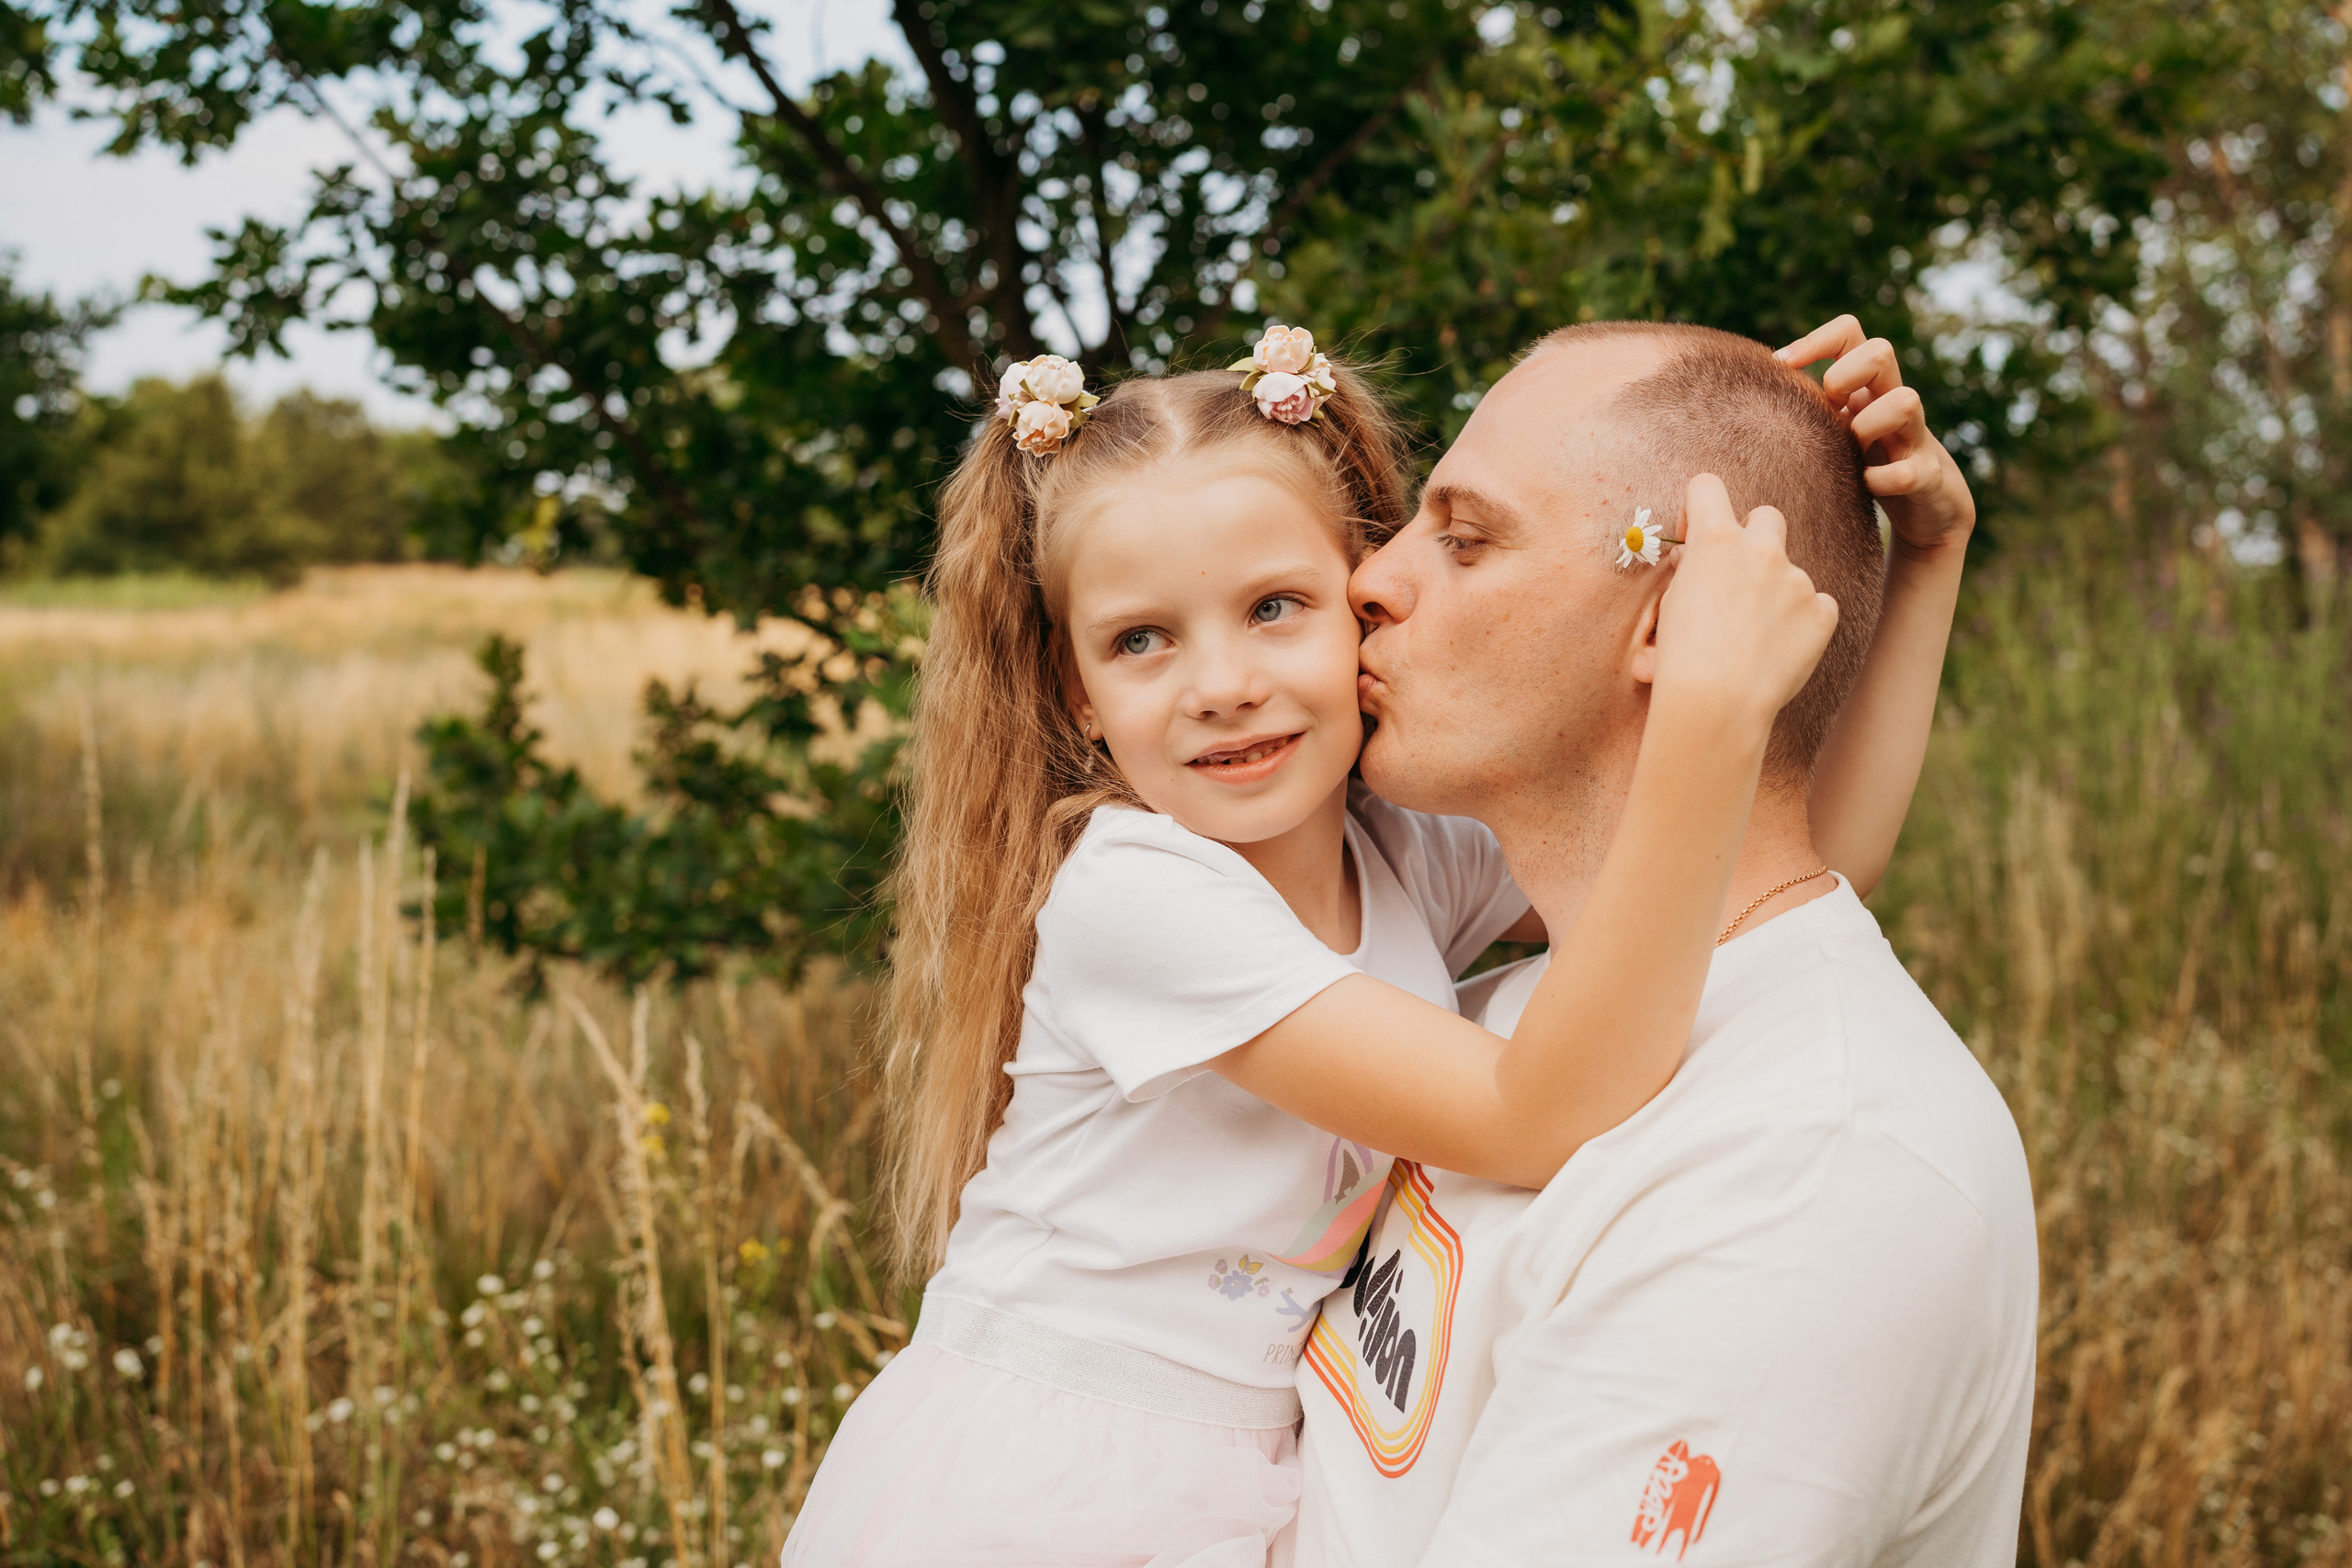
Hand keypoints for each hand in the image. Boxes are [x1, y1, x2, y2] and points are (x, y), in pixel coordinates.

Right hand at [1654, 474, 1838, 720]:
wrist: (1717, 702)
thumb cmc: (1681, 657)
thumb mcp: (1671, 604)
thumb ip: (1691, 571)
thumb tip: (1697, 564)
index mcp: (1715, 539)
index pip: (1707, 487)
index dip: (1698, 507)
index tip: (1694, 536)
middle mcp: (1761, 549)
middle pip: (1766, 516)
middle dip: (1753, 538)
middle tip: (1737, 579)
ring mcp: (1797, 579)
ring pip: (1790, 571)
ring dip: (1775, 591)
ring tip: (1753, 635)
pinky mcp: (1822, 612)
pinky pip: (1817, 606)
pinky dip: (1801, 622)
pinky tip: (1779, 649)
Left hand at [1777, 315, 1976, 556]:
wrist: (1928, 506)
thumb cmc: (1866, 464)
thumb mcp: (1833, 430)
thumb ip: (1804, 411)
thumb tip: (1742, 400)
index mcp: (1865, 388)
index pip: (1849, 333)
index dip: (1816, 341)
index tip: (1782, 367)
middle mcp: (1892, 402)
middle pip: (1881, 351)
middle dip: (1846, 375)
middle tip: (1829, 408)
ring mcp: (1914, 437)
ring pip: (1906, 400)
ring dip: (1869, 423)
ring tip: (1852, 449)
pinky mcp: (1928, 476)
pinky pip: (1911, 470)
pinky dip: (1884, 479)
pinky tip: (1866, 485)